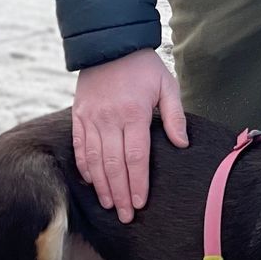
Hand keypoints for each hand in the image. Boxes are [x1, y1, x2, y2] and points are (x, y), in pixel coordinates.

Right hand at [72, 47, 188, 221]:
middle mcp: (109, 118)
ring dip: (102, 186)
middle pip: (113, 165)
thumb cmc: (143, 65)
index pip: (135, 157)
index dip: (137, 183)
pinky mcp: (78, 115)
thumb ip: (174, 116)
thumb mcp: (167, 84)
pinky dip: (85, 167)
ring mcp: (90, 118)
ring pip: (94, 160)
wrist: (109, 43)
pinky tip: (91, 182)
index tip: (139, 203)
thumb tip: (182, 144)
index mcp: (133, 113)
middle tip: (125, 216)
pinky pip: (79, 147)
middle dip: (119, 194)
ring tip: (109, 205)